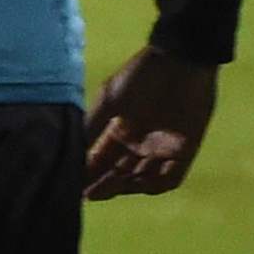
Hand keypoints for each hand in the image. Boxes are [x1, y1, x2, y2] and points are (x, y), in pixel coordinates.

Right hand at [84, 48, 218, 199]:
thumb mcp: (109, 99)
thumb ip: (90, 125)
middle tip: (87, 193)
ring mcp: (162, 148)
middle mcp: (141, 143)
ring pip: (142, 178)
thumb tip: (68, 149)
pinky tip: (136, 184)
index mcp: (122, 130)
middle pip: (120, 173)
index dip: (88, 174)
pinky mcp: (185, 150)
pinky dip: (153, 184)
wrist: (181, 60)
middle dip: (103, 184)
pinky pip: (170, 177)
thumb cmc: (142, 76)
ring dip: (124, 186)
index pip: (102, 160)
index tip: (72, 186)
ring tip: (106, 188)